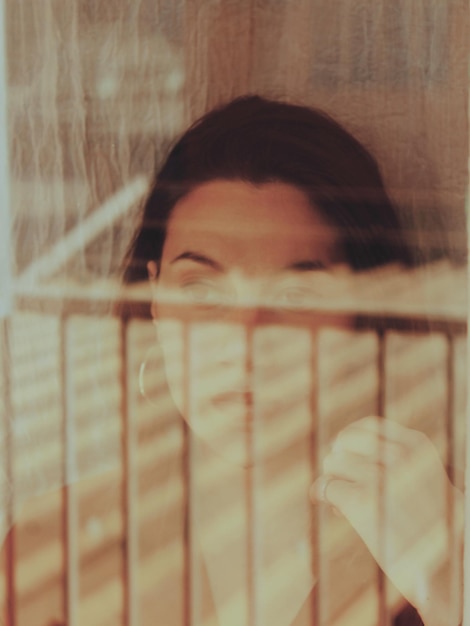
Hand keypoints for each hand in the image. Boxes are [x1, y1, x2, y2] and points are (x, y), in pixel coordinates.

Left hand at [312, 416, 462, 624]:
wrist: (449, 568)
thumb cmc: (434, 527)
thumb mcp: (424, 479)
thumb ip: (395, 462)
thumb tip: (338, 453)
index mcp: (417, 446)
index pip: (370, 425)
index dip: (350, 438)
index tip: (344, 452)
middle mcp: (400, 456)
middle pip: (345, 441)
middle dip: (338, 459)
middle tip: (341, 480)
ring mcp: (381, 477)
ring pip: (333, 463)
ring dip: (332, 481)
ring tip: (343, 503)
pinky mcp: (363, 503)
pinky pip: (327, 487)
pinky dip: (322, 497)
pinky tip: (335, 509)